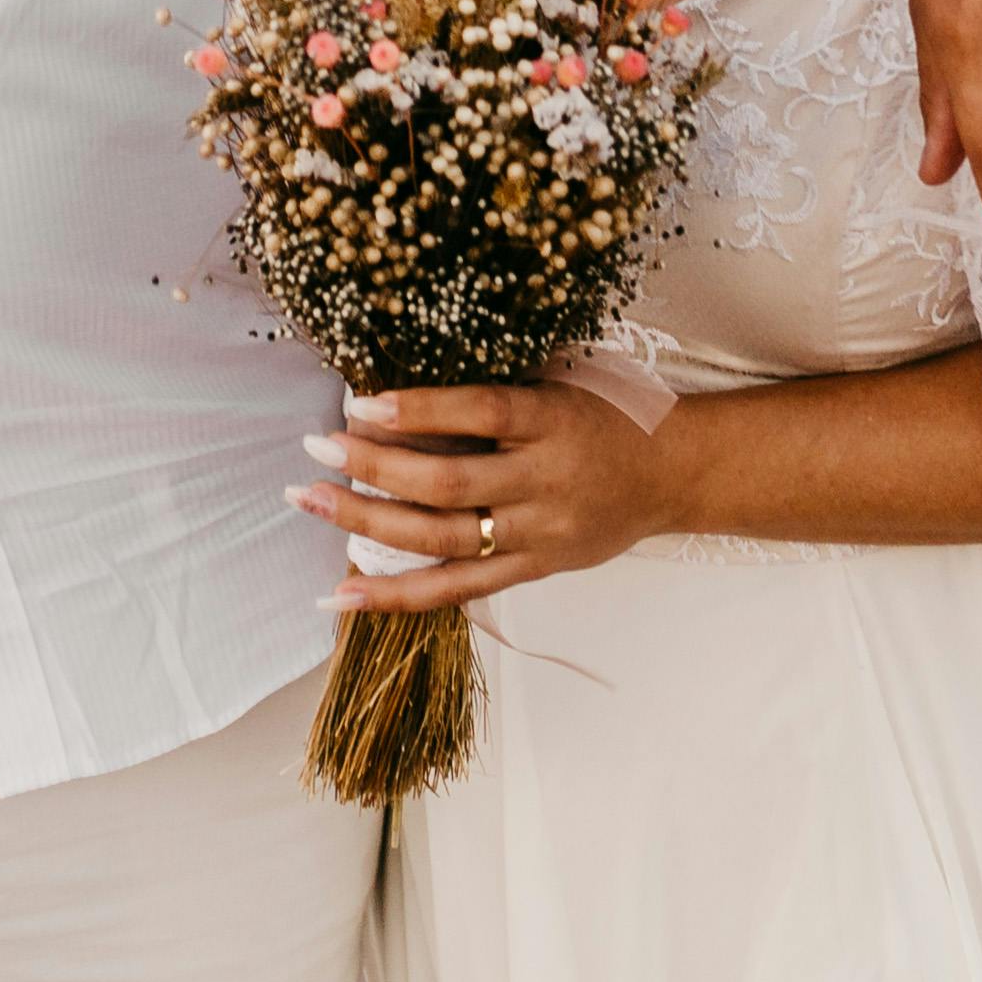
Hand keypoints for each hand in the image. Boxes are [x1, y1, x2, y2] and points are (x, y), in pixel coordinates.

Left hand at [287, 384, 686, 616]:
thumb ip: (488, 399)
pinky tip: (341, 594)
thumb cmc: (603, 418)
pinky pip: (455, 589)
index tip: (360, 402)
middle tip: (316, 446)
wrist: (672, 474)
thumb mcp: (556, 387)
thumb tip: (390, 401)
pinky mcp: (532, 569)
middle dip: (374, 467)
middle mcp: (546, 481)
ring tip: (309, 499)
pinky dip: (394, 595)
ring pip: (442, 537)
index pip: (482, 412)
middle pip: (450, 482)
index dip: (420, 409)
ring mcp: (538, 533)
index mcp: (554, 421)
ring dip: (366, 521)